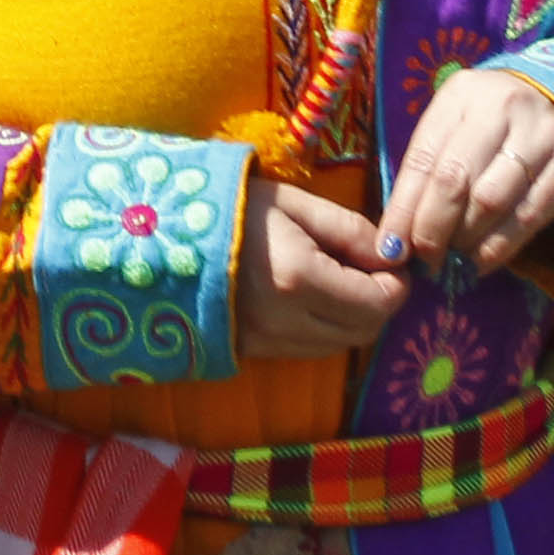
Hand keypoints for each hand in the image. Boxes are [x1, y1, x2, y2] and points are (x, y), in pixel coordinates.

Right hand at [235, 181, 408, 360]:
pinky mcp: (254, 351)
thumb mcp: (293, 203)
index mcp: (300, 277)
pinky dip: (322, 328)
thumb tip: (394, 256)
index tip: (387, 259)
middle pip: (365, 330)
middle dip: (378, 302)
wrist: (158, 234)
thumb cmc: (229, 207)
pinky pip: (309, 349)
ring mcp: (269, 341)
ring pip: (339, 344)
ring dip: (351, 317)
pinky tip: (307, 297)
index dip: (395, 283)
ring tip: (334, 280)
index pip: (379, 302)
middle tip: (366, 269)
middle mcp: (288, 319)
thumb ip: (350, 230)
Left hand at [375, 66, 553, 278]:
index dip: (402, 208)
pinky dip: (498, 248)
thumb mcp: (460, 122)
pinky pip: (527, 218)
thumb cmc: (498, 121)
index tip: (389, 247)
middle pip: (453, 180)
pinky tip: (480, 263)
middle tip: (422, 259)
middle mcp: (500, 110)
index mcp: (462, 95)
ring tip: (449, 263)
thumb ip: (432, 164)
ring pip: (489, 202)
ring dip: (463, 241)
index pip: (422, 157)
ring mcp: (540, 139)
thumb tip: (398, 229)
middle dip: (431, 228)